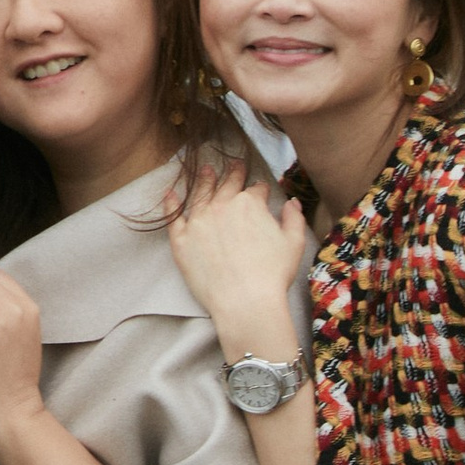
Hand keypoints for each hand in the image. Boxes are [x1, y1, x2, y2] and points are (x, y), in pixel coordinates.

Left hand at [165, 145, 308, 355]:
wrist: (245, 300)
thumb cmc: (273, 274)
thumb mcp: (294, 243)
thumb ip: (293, 218)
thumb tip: (292, 203)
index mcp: (250, 203)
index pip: (255, 190)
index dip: (260, 190)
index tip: (260, 190)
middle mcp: (222, 205)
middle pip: (227, 185)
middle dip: (233, 174)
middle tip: (234, 164)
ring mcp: (199, 221)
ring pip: (200, 194)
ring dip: (203, 180)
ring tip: (205, 170)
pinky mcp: (182, 239)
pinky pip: (174, 216)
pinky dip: (171, 204)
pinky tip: (170, 193)